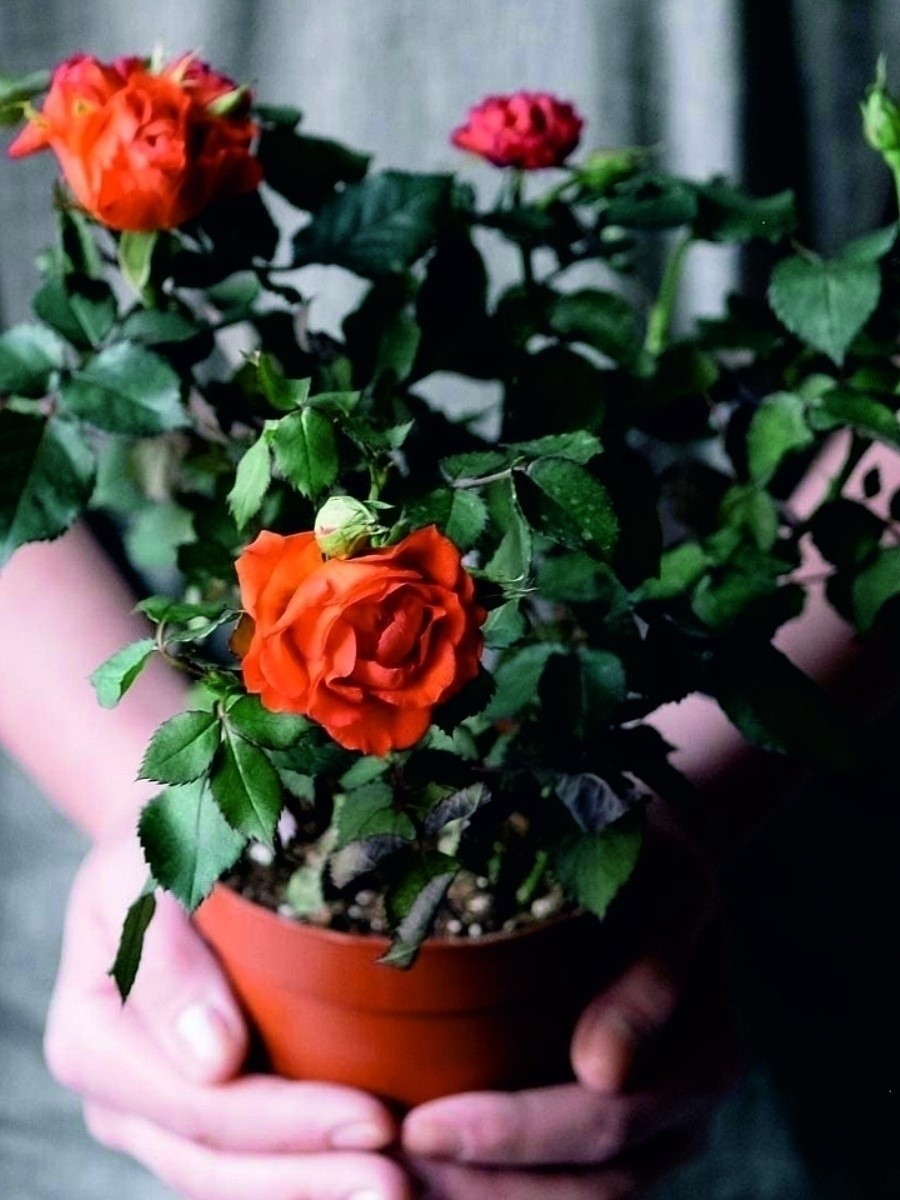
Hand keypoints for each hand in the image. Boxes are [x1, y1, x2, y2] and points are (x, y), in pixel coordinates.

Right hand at [44, 835, 409, 1199]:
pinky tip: (378, 1163)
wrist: (171, 838)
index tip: (376, 1119)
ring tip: (405, 1186)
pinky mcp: (199, 1111)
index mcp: (96, 1039)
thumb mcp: (150, 870)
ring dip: (317, 1189)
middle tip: (403, 1183)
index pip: (200, 1107)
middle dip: (312, 1179)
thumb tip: (214, 1061)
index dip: (288, 1125)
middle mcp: (120, 1093)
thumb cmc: (166, 839)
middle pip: (217, 1164)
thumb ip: (168, 960)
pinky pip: (252, 1160)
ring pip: (234, 1180)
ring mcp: (157, 1112)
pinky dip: (311, 1169)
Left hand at [402, 811, 736, 1198]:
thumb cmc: (648, 858)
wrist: (650, 855)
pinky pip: (555, 1184)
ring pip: (570, 1199)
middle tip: (387, 1169)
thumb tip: (604, 1071)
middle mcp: (682, 1116)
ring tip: (393, 1181)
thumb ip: (652, 974)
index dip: (513, 1134)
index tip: (419, 1126)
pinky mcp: (607, 1136)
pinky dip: (490, 1186)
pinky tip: (426, 1173)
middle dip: (482, 1185)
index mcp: (703, 1059)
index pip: (605, 1123)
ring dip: (480, 1198)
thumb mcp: (668, 887)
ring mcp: (649, 1135)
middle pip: (586, 1185)